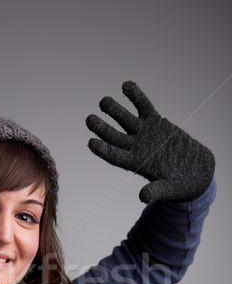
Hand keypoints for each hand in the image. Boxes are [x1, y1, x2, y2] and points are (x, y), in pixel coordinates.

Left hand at [86, 81, 214, 202]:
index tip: (91, 142)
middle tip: (89, 120)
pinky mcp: (155, 122)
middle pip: (114, 136)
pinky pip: (143, 106)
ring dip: (114, 109)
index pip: (114, 156)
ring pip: (125, 119)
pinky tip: (126, 85)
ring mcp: (143, 133)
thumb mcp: (168, 189)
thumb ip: (155, 191)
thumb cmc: (179, 185)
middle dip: (102, 128)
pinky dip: (136, 96)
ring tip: (104, 101)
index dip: (102, 150)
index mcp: (134, 163)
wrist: (194, 171)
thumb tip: (143, 197)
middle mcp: (135, 147)